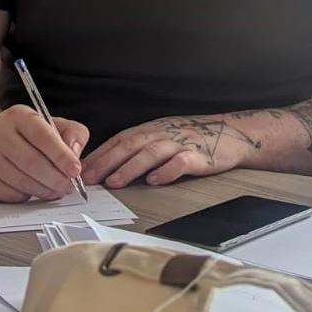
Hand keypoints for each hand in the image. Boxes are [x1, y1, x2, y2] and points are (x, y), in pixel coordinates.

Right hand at [0, 107, 88, 202]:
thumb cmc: (29, 135)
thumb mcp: (54, 125)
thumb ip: (73, 134)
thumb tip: (75, 154)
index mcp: (19, 116)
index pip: (43, 136)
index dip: (62, 156)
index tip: (75, 170)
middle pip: (32, 162)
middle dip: (56, 178)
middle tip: (70, 186)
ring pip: (23, 181)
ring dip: (46, 190)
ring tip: (58, 190)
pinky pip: (12, 194)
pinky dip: (29, 196)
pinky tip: (36, 189)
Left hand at [83, 116, 259, 188]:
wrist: (230, 133)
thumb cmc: (191, 138)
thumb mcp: (162, 137)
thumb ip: (139, 148)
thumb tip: (109, 167)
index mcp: (151, 129)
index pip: (120, 140)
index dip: (100, 154)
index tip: (80, 169)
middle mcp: (162, 133)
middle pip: (130, 145)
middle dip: (107, 161)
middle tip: (89, 178)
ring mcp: (181, 143)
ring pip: (151, 153)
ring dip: (131, 167)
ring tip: (114, 182)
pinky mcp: (199, 155)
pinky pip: (181, 162)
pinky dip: (167, 171)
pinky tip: (155, 180)